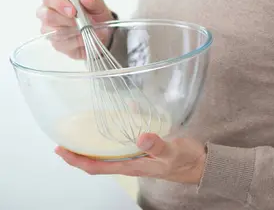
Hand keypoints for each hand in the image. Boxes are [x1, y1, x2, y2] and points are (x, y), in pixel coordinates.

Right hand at [36, 0, 113, 58]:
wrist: (102, 33)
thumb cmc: (96, 15)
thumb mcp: (99, 6)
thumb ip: (94, 0)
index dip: (58, 2)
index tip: (73, 10)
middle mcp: (50, 11)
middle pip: (46, 14)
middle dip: (64, 19)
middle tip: (79, 22)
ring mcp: (50, 28)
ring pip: (53, 31)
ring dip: (72, 31)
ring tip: (87, 29)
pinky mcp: (55, 42)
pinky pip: (61, 43)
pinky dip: (75, 41)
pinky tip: (84, 38)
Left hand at [55, 133, 206, 184]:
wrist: (201, 163)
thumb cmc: (186, 160)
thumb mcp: (173, 152)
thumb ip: (158, 145)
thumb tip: (141, 136)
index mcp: (133, 165)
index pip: (98, 167)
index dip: (78, 161)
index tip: (62, 151)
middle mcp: (131, 162)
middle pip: (98, 162)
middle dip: (79, 154)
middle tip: (63, 142)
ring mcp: (137, 156)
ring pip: (108, 154)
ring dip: (92, 147)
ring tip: (81, 133)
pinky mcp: (145, 148)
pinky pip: (123, 142)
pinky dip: (113, 134)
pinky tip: (116, 118)